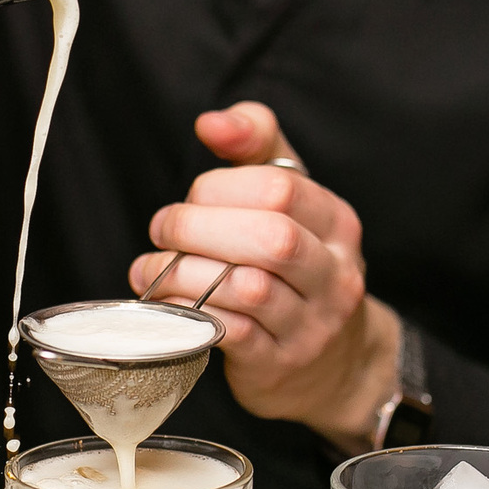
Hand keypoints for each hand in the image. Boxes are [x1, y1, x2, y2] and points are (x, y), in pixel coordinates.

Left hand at [128, 101, 400, 453]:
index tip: (191, 200)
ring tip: (153, 269)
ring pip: (248, 287)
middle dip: (198, 228)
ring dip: (185, 273)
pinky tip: (171, 304)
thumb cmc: (297, 271)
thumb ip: (257, 148)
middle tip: (164, 230)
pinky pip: (233, 334)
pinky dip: (191, 314)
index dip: (219, 187)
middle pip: (269, 236)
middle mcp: (334, 273)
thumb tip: (212, 122)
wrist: (334, 365)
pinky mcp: (280, 365)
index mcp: (336, 223)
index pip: (279, 187)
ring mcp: (311, 324)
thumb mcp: (291, 203)